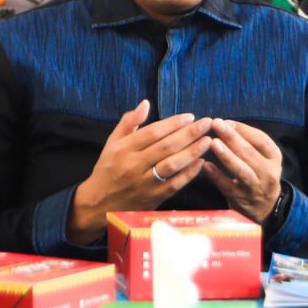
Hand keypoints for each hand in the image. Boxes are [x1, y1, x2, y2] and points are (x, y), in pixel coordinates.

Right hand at [67, 100, 210, 240]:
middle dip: (189, 134)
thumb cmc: (107, 169)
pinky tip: (201, 163)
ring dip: (192, 152)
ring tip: (208, 141)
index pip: (152, 132)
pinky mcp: (152, 198)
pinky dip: (188, 174)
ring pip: (171, 165)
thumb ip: (129, 122)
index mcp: (123, 149)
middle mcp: (133, 165)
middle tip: (207, 123)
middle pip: (166, 147)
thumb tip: (145, 104)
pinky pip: (174, 185)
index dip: (173, 123)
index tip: (190, 116)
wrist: (99, 204)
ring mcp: (144, 183)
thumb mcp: (112, 143)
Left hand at [199, 118, 285, 222]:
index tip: (227, 121)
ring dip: (227, 156)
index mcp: (274, 158)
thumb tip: (225, 124)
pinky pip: (227, 186)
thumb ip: (248, 142)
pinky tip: (205, 165)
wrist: (265, 208)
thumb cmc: (258, 174)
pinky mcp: (241, 200)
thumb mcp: (263, 158)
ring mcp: (255, 188)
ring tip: (213, 143)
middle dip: (232, 138)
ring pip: (241, 171)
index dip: (244, 130)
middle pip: (250, 154)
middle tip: (216, 124)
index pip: (262, 140)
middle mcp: (268, 173)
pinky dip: (216, 176)